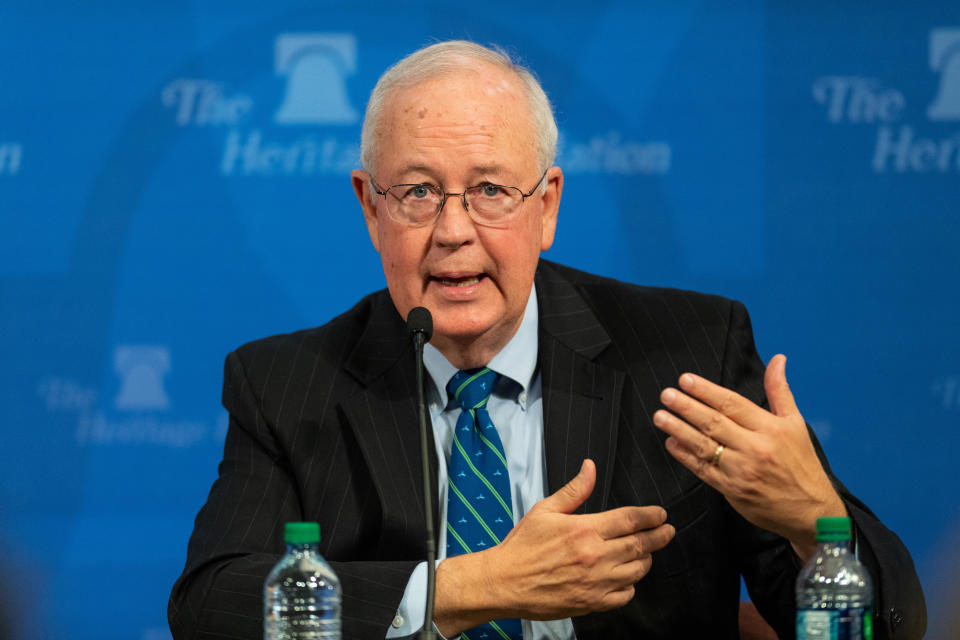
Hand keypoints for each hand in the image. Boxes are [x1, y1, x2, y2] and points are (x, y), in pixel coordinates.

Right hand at [433, 459, 674, 633]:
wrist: (504, 582)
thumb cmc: (522, 545)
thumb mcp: (545, 510)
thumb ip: (574, 490)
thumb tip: (590, 467)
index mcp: (585, 530)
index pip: (630, 520)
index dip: (651, 516)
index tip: (661, 514)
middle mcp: (595, 556)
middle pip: (641, 544)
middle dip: (660, 536)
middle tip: (668, 531)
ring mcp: (596, 582)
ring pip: (637, 570)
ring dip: (646, 559)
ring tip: (647, 552)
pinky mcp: (592, 602)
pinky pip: (624, 595)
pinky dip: (631, 585)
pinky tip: (627, 577)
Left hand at [652, 354, 845, 559]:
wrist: (811, 512)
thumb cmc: (802, 464)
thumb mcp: (795, 424)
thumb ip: (779, 391)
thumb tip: (778, 359)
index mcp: (770, 428)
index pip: (732, 404)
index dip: (707, 391)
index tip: (685, 380)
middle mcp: (755, 448)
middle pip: (714, 423)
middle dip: (687, 407)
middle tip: (666, 395)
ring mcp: (741, 470)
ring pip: (704, 446)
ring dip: (679, 429)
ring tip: (660, 416)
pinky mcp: (731, 490)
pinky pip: (702, 470)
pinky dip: (684, 456)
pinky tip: (671, 443)